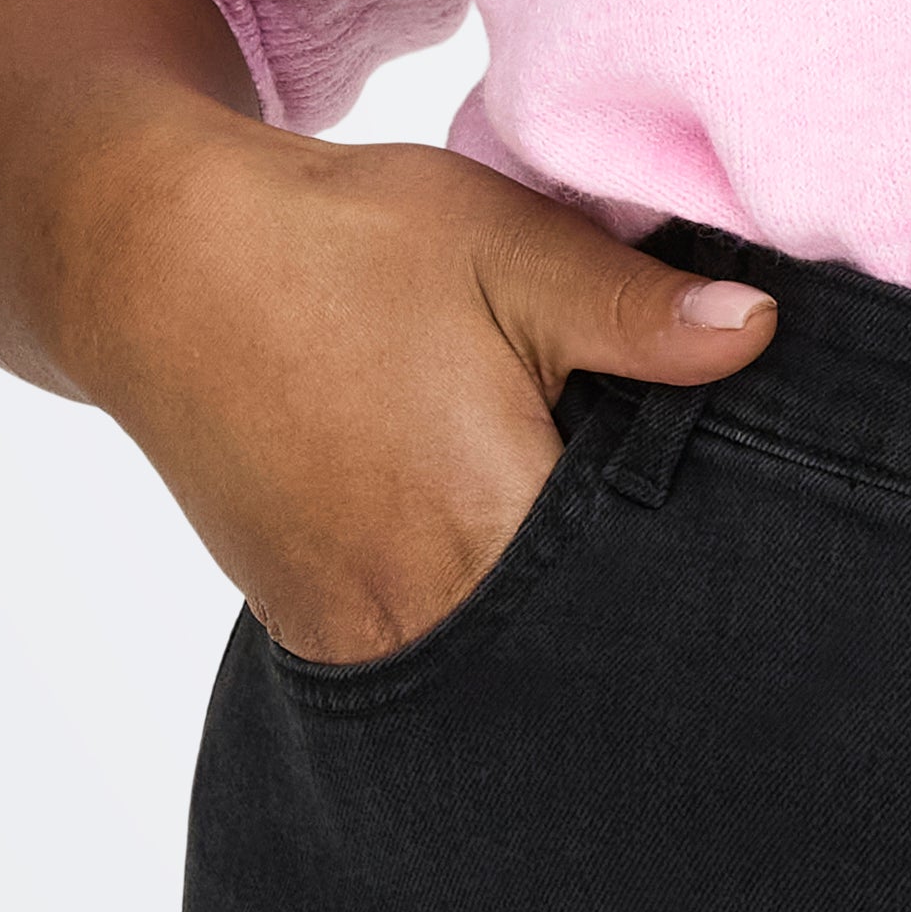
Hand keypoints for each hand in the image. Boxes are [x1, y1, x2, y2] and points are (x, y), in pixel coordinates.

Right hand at [60, 104, 778, 664]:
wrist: (151, 263)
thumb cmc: (337, 245)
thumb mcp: (503, 246)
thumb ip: (633, 309)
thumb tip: (758, 332)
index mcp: (485, 525)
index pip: (639, 602)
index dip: (704, 579)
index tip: (755, 553)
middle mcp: (418, 611)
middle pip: (573, 657)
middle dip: (636, 613)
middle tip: (698, 562)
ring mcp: (355, 635)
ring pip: (500, 667)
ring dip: (556, 621)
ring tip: (604, 550)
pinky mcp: (315, 629)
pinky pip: (431, 655)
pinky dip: (483, 618)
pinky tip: (513, 553)